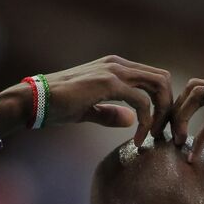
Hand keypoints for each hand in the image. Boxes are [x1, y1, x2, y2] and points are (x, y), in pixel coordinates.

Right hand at [35, 56, 173, 144]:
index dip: (161, 103)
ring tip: (153, 136)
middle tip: (160, 132)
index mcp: (115, 67)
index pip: (154, 78)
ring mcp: (114, 70)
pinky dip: (146, 122)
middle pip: (162, 79)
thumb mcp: (90, 110)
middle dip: (168, 108)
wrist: (35, 100)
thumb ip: (111, 113)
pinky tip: (138, 139)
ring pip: (158, 86)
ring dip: (161, 114)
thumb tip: (131, 120)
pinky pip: (142, 101)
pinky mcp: (108, 83)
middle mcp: (118, 64)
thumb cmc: (57, 106)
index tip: (155, 127)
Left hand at [171, 79, 203, 160]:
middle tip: (170, 135)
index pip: (202, 87)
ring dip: (181, 120)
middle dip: (176, 109)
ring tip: (177, 144)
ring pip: (198, 96)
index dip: (184, 106)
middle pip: (194, 86)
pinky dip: (197, 139)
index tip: (179, 131)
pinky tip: (193, 156)